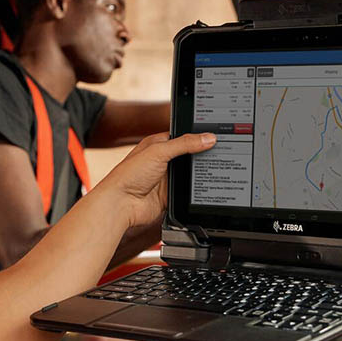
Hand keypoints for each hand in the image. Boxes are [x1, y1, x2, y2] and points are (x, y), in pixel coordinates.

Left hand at [92, 132, 215, 231]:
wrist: (121, 204)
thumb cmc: (129, 175)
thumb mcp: (159, 151)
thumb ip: (184, 144)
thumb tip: (207, 138)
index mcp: (158, 144)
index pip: (183, 137)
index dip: (198, 137)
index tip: (215, 136)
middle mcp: (162, 160)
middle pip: (189, 156)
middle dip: (201, 156)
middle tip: (220, 153)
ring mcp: (166, 179)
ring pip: (189, 175)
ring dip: (198, 175)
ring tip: (217, 168)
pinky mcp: (169, 196)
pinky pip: (187, 192)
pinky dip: (194, 191)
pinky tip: (204, 187)